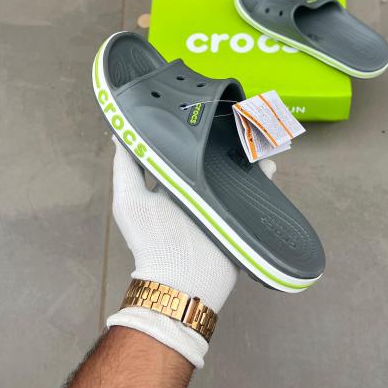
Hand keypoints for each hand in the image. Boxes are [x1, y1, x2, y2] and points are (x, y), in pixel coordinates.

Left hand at [107, 137, 275, 366]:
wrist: (183, 281)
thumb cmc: (150, 240)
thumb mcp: (128, 201)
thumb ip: (125, 169)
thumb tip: (119, 134)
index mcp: (169, 184)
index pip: (177, 151)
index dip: (183, 132)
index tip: (190, 106)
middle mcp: (194, 190)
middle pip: (208, 157)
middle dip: (218, 139)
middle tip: (229, 114)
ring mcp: (217, 202)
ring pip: (232, 170)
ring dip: (243, 154)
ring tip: (254, 133)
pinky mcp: (237, 214)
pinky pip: (252, 190)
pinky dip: (262, 176)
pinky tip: (268, 162)